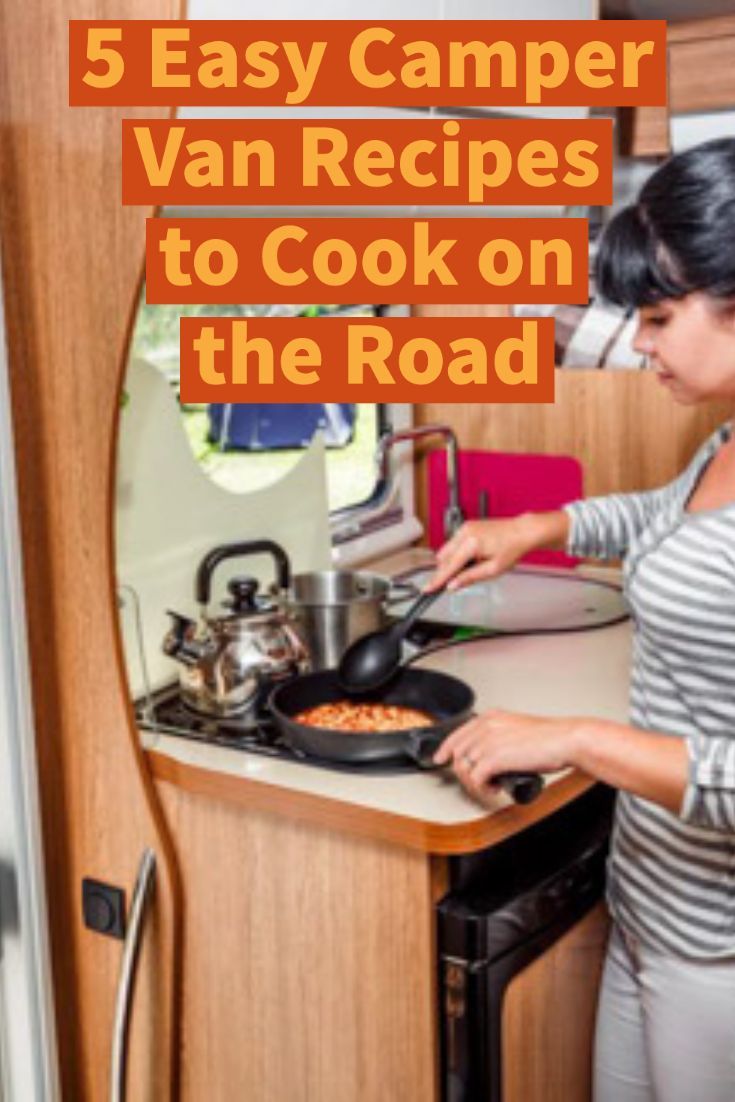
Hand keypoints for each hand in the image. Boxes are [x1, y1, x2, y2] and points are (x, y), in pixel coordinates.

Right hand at [424, 517, 536, 593]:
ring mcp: (465, 527)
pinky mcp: (467, 526)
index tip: (427, 589)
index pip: (449, 566)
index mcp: (472, 544)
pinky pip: (454, 543)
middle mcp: (466, 532)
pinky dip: (458, 553)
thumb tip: (453, 585)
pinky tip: (473, 557)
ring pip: (447, 550)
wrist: (522, 532)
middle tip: (458, 581)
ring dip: (453, 561)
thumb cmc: (512, 548)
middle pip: (444, 558)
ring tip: (474, 565)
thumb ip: (470, 578)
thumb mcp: (493, 570)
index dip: (437, 580)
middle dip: (447, 571)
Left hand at [433, 709, 581, 804]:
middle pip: (457, 752)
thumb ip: (500, 736)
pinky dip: (483, 788)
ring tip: (490, 786)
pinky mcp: (495, 758)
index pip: (457, 733)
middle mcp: (486, 726)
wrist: (565, 740)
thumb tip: (489, 754)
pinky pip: (476, 778)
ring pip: (464, 767)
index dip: (446, 748)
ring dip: (474, 782)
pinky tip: (495, 788)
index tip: (441, 758)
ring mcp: (489, 741)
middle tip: (477, 782)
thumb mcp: (517, 729)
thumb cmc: (549, 738)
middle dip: (463, 771)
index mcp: (491, 717)